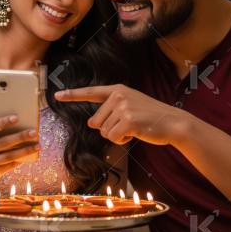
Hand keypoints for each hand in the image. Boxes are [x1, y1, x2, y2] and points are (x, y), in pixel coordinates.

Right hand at [0, 115, 39, 189]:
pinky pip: (9, 166)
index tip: (16, 117)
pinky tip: (30, 155)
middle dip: (20, 137)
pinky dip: (20, 160)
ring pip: (8, 156)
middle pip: (1, 143)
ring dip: (25, 151)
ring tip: (38, 145)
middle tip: (34, 132)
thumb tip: (10, 118)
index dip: (1, 122)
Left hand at [55, 84, 185, 144]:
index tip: (57, 95)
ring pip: (104, 132)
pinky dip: (122, 141)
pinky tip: (135, 133)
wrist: (173, 123)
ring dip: (117, 135)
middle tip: (129, 125)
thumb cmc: (151, 117)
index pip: (91, 92)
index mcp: (118, 90)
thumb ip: (110, 111)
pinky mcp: (128, 120)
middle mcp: (118, 96)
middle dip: (109, 129)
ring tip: (135, 128)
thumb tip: (91, 123)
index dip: (73, 95)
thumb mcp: (131, 107)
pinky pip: (113, 138)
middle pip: (96, 122)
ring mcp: (123, 107)